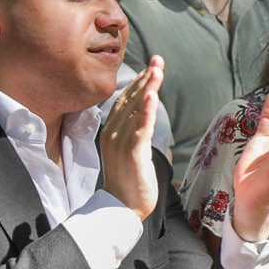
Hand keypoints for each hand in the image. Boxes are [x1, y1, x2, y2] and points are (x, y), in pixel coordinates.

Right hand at [98, 58, 163, 217]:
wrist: (121, 209)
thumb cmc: (128, 182)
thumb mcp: (128, 151)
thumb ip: (132, 132)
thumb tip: (143, 116)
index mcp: (110, 131)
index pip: (123, 100)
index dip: (137, 82)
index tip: (150, 67)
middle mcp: (112, 133)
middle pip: (129, 99)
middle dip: (145, 78)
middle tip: (158, 59)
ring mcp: (121, 142)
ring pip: (136, 108)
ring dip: (148, 86)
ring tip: (158, 68)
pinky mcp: (132, 153)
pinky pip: (141, 127)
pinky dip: (146, 110)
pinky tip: (152, 94)